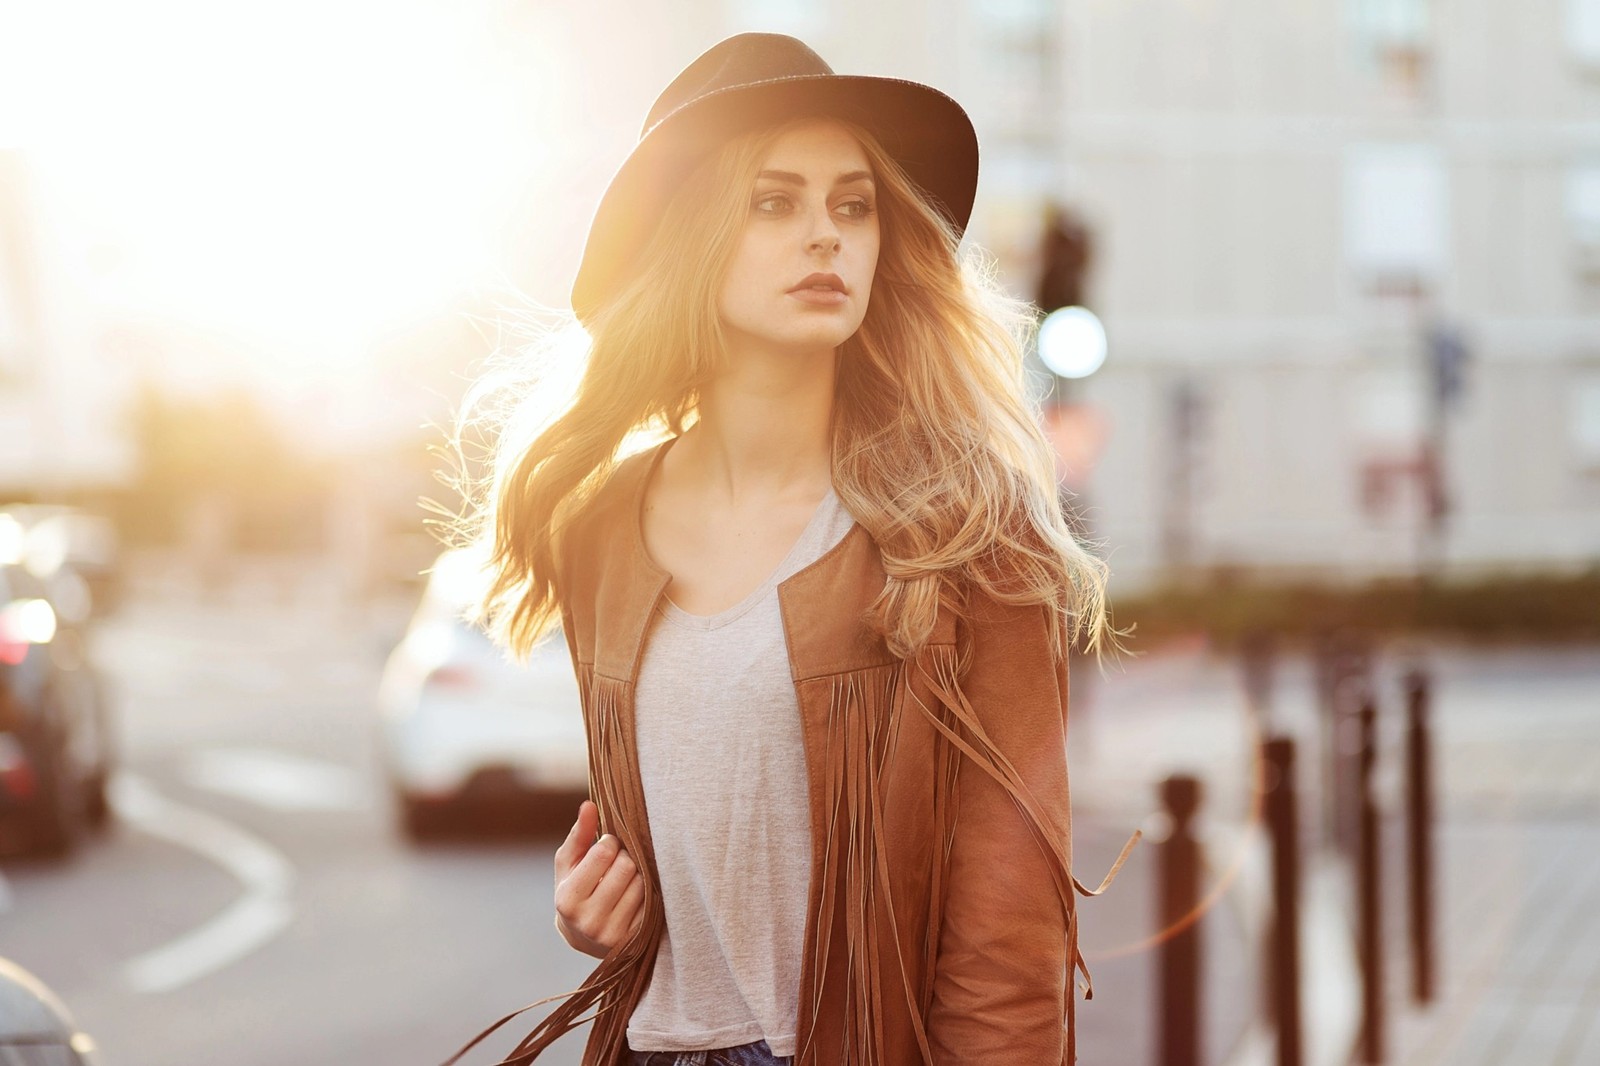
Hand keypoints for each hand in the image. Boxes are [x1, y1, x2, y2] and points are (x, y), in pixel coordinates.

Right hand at [554, 799, 645, 957]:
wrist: (583, 936)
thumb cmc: (575, 889)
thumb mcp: (569, 863)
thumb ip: (579, 834)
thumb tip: (589, 805)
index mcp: (568, 899)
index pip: (604, 852)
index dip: (609, 842)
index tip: (607, 846)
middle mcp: (588, 921)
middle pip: (626, 866)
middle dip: (625, 856)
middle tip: (618, 860)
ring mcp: (611, 934)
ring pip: (642, 882)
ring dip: (638, 873)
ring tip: (625, 877)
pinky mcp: (632, 939)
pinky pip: (651, 901)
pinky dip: (647, 890)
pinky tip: (635, 892)